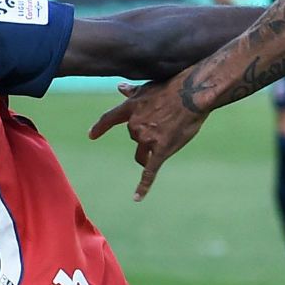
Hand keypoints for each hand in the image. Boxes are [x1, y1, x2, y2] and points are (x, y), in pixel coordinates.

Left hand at [88, 75, 208, 199]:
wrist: (193, 95)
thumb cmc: (174, 87)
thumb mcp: (149, 88)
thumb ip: (132, 91)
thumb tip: (119, 87)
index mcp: (131, 109)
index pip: (109, 119)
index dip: (99, 128)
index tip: (91, 135)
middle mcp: (135, 125)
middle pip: (134, 138)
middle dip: (146, 135)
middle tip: (166, 123)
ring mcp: (147, 139)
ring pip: (141, 154)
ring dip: (148, 153)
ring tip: (165, 143)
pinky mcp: (161, 151)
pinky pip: (149, 172)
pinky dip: (142, 186)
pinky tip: (136, 198)